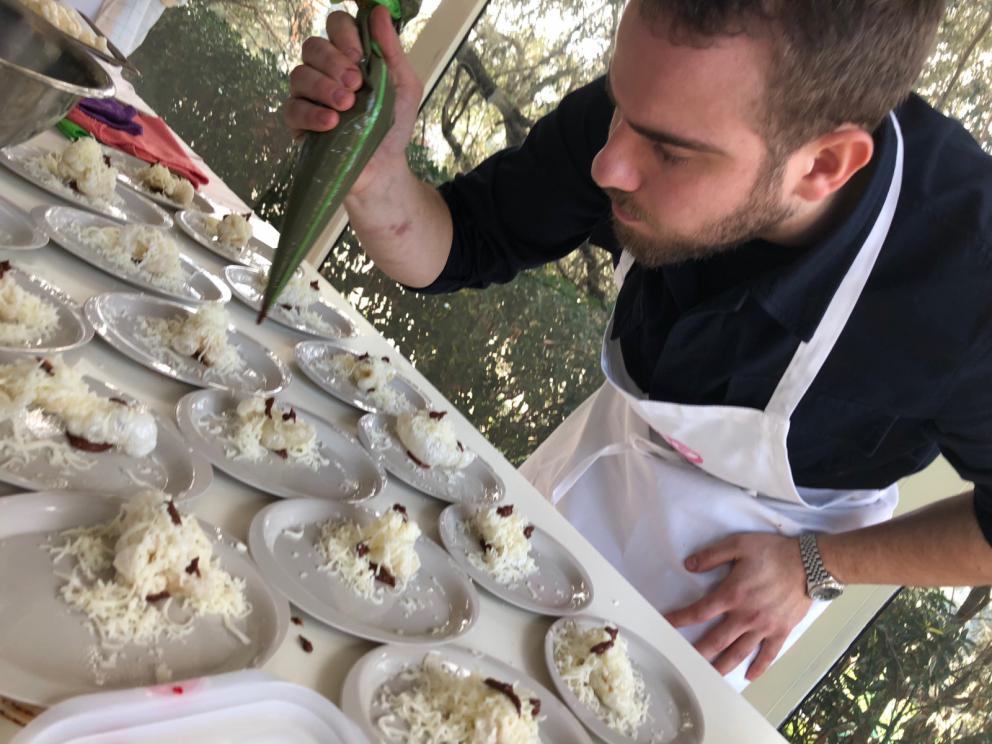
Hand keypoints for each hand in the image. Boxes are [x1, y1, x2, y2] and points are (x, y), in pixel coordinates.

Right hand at [283, 6, 423, 194]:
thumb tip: (380, 12)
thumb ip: (391, 50)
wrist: (384, 169)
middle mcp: (324, 71)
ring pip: (299, 74)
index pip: (335, 26)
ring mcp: (307, 97)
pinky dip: (312, 113)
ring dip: (324, 86)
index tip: (361, 56)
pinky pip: (292, 109)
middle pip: (312, 46)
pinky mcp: (297, 124)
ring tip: (347, 106)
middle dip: (334, 62)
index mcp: (348, 57)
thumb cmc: (392, 126)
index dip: (344, 35)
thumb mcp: (404, 85)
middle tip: (356, 84)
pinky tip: (331, 122)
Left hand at [664, 533, 811, 680]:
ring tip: (710, 675)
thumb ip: (712, 555)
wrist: (811, 564)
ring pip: (739, 652)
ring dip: (723, 666)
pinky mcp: (781, 631)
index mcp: (732, 594)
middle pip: (716, 640)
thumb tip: (688, 565)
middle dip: (698, 652)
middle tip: (684, 661)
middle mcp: (746, 616)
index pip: (700, 611)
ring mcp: (764, 627)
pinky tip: (749, 676)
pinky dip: (758, 667)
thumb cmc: (774, 552)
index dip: (680, 619)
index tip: (666, 624)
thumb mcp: (739, 544)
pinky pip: (768, 654)